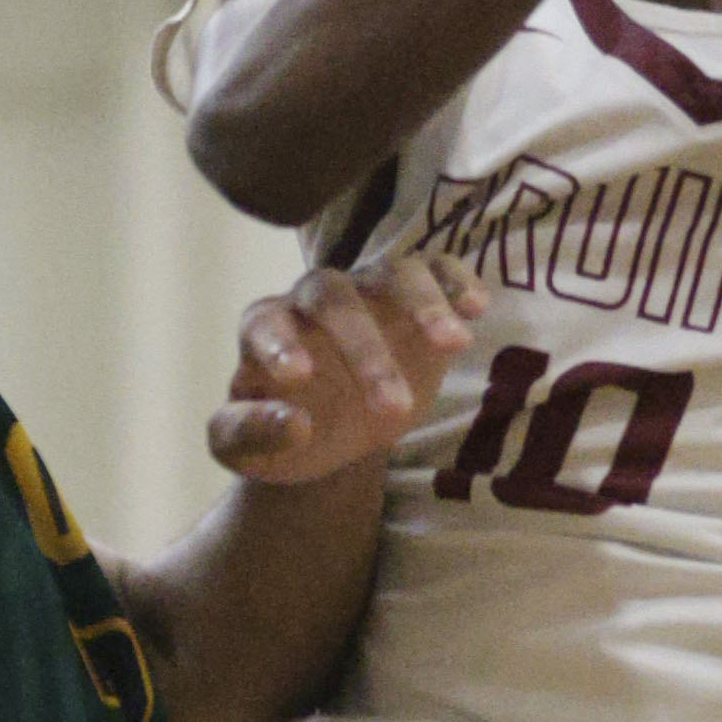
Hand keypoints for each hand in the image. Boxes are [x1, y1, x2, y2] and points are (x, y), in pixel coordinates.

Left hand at [205, 258, 484, 484]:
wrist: (325, 429)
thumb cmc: (279, 433)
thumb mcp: (246, 451)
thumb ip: (248, 436)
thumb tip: (293, 424)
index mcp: (264, 329)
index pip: (265, 323)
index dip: (280, 345)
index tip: (299, 378)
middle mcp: (313, 299)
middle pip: (334, 298)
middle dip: (365, 349)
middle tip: (392, 409)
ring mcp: (366, 292)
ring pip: (392, 274)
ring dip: (423, 306)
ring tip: (453, 343)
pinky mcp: (412, 299)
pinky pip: (437, 270)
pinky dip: (456, 281)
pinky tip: (475, 307)